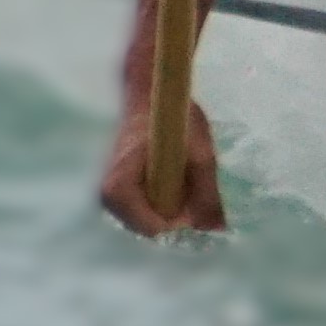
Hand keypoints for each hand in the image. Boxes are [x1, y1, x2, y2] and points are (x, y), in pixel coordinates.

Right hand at [93, 97, 226, 236]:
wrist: (151, 96)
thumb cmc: (173, 119)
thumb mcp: (200, 155)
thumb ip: (208, 194)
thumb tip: (217, 230)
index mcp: (121, 184)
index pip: (149, 227)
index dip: (178, 222)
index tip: (196, 202)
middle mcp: (108, 193)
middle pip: (146, 228)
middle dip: (174, 218)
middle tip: (193, 191)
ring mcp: (111, 193)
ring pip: (144, 222)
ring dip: (169, 211)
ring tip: (183, 182)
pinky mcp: (119, 190)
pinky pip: (142, 211)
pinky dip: (162, 205)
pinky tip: (174, 184)